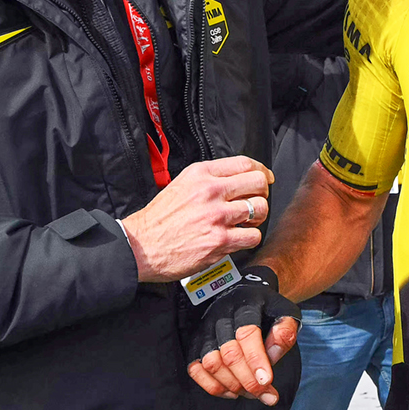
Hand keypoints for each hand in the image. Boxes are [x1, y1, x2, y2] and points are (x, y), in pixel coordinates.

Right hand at [119, 156, 271, 282]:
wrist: (142, 246)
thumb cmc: (159, 219)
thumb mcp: (181, 184)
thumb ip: (207, 179)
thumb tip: (235, 179)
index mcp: (200, 174)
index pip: (244, 163)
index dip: (261, 170)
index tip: (265, 177)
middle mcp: (210, 192)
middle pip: (258, 183)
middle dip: (262, 193)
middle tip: (256, 201)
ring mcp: (217, 216)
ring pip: (259, 209)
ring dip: (257, 217)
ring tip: (247, 222)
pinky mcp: (220, 241)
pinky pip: (253, 236)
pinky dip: (250, 238)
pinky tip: (239, 238)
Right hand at [186, 265, 300, 403]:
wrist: (241, 295)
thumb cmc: (265, 309)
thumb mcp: (284, 311)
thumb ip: (285, 332)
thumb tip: (273, 357)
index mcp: (245, 305)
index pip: (247, 333)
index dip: (256, 360)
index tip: (266, 381)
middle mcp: (221, 316)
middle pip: (229, 353)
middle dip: (248, 380)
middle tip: (266, 395)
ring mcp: (204, 330)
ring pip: (211, 363)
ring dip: (232, 385)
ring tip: (252, 393)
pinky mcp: (194, 344)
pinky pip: (195, 369)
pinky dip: (213, 386)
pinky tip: (232, 391)